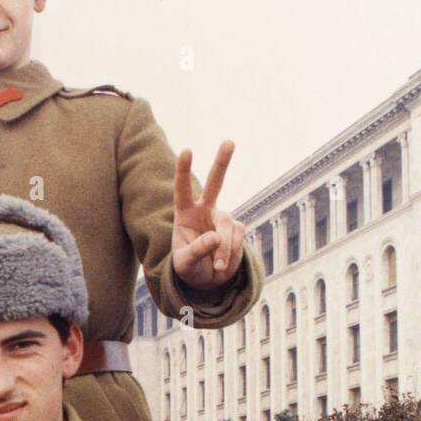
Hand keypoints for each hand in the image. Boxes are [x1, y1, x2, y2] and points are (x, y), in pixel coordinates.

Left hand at [172, 140, 245, 290]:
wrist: (206, 279)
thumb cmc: (188, 267)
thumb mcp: (186, 264)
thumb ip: (197, 250)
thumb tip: (215, 237)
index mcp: (185, 213)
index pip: (182, 190)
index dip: (183, 171)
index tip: (187, 150)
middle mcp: (205, 210)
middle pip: (215, 183)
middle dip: (222, 162)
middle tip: (229, 142)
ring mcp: (222, 218)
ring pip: (227, 228)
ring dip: (224, 251)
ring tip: (217, 268)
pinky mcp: (237, 229)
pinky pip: (238, 238)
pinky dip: (232, 254)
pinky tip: (223, 264)